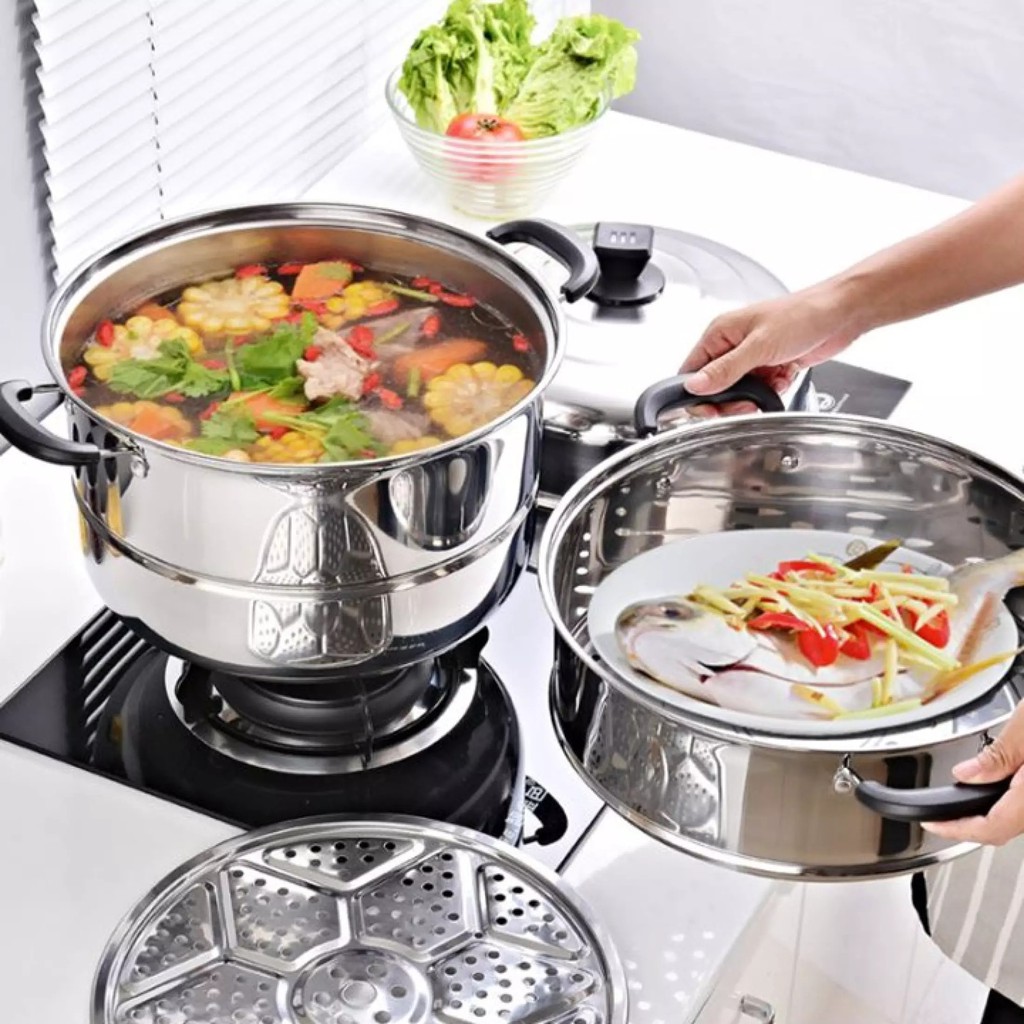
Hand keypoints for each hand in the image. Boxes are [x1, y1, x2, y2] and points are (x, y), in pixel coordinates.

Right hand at [680, 283, 864, 398]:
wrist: (842, 313)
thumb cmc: (804, 314)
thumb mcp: (759, 345)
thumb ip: (725, 369)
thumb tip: (695, 385)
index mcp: (721, 332)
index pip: (692, 370)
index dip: (697, 393)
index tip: (711, 409)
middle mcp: (733, 344)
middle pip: (715, 386)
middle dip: (730, 400)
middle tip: (745, 404)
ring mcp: (752, 355)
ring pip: (739, 390)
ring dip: (753, 396)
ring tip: (769, 389)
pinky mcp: (771, 364)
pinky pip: (761, 389)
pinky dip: (772, 390)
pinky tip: (783, 378)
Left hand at [922, 702, 1023, 845]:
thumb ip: (998, 756)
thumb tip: (966, 775)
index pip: (993, 827)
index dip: (958, 830)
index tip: (934, 825)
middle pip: (1007, 829)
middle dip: (972, 827)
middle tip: (943, 819)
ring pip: (1020, 821)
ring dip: (993, 817)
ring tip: (964, 806)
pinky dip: (1010, 806)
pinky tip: (999, 793)